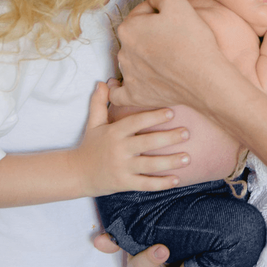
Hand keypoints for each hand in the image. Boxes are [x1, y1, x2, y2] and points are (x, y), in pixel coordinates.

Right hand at [71, 82, 189, 196]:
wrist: (77, 173)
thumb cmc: (90, 145)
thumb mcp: (93, 123)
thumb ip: (99, 103)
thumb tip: (103, 82)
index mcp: (114, 132)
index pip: (136, 122)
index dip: (153, 117)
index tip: (171, 112)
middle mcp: (119, 150)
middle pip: (147, 143)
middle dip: (168, 138)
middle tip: (187, 133)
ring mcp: (122, 168)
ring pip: (150, 165)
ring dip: (170, 162)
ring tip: (188, 157)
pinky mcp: (124, 184)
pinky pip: (145, 184)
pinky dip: (161, 184)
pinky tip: (177, 179)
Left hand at [113, 0, 223, 111]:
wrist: (205, 79)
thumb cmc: (192, 40)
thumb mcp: (178, 1)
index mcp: (128, 28)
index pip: (142, 12)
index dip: (160, 11)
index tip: (175, 19)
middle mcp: (123, 52)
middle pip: (136, 35)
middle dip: (151, 33)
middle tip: (175, 37)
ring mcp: (128, 76)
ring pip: (132, 59)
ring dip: (143, 57)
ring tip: (166, 59)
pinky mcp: (136, 95)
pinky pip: (119, 93)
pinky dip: (121, 89)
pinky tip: (122, 86)